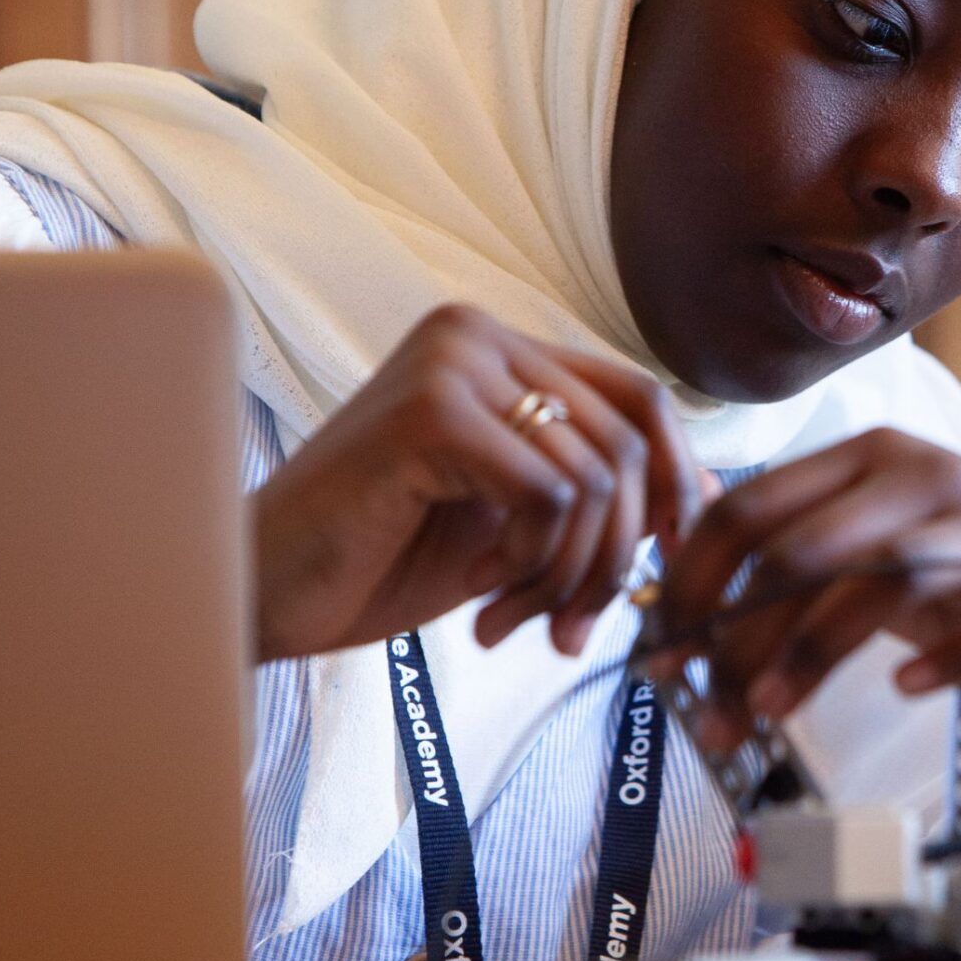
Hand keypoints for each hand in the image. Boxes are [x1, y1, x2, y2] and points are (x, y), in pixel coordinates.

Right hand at [249, 304, 703, 662]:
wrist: (259, 593)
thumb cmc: (374, 559)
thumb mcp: (512, 524)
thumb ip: (590, 496)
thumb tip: (701, 492)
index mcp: (496, 348)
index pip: (637, 395)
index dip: (677, 474)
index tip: (676, 551)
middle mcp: (475, 334)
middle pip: (626, 443)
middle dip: (617, 555)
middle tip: (574, 625)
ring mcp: (450, 364)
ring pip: (593, 479)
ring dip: (569, 576)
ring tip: (515, 618)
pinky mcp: (429, 412)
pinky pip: (548, 496)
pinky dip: (534, 565)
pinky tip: (482, 597)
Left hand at [653, 428, 960, 759]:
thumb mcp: (882, 539)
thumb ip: (797, 555)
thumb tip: (680, 603)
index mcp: (871, 458)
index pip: (748, 506)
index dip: (688, 579)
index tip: (658, 648)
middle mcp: (924, 480)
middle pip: (801, 549)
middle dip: (732, 633)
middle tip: (703, 706)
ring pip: (879, 581)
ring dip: (809, 651)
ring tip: (764, 711)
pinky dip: (945, 659)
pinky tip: (906, 688)